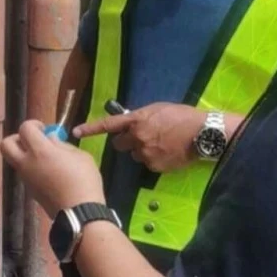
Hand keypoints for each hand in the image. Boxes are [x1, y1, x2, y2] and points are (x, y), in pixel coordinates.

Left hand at [2, 120, 106, 219]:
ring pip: (14, 160)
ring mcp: (26, 179)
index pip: (24, 128)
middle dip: (17, 138)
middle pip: (5, 145)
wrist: (79, 213)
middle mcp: (27, 163)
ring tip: (46, 158)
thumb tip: (51, 139)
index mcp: (39, 151)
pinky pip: (24, 173)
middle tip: (34, 141)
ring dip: (25, 155)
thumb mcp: (80, 156)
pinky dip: (32, 168)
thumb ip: (62, 145)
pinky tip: (50, 172)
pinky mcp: (30, 190)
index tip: (44, 129)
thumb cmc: (84, 181)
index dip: (33, 124)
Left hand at [72, 102, 205, 172]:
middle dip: (126, 142)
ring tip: (161, 144)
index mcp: (137, 120)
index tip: (75, 132)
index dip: (90, 128)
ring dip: (142, 150)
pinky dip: (154, 160)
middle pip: (120, 144)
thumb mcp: (158, 109)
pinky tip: (167, 153)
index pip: (108, 125)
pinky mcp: (154, 166)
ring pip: (135, 155)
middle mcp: (137, 137)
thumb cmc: (182, 116)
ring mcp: (145, 153)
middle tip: (142, 137)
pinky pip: (148, 164)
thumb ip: (140, 116)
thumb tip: (130, 122)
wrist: (201, 133)